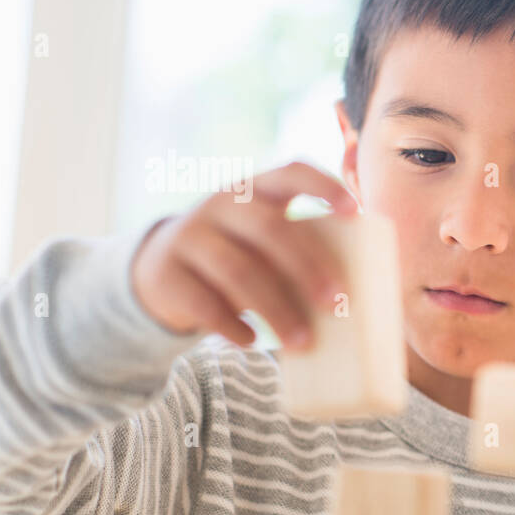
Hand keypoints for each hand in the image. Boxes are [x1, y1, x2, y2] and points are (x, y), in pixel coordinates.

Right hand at [130, 161, 360, 350]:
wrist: (161, 269)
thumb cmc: (238, 255)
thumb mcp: (261, 239)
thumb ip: (298, 248)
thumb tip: (347, 294)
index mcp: (255, 189)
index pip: (291, 172)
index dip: (323, 186)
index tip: (354, 212)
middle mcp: (221, 204)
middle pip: (269, 228)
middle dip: (307, 267)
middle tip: (336, 302)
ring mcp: (189, 235)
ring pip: (237, 271)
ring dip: (275, 309)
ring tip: (303, 342)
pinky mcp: (166, 273)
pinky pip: (204, 302)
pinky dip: (233, 325)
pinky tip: (253, 341)